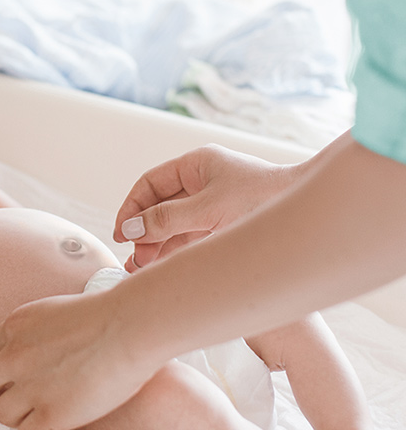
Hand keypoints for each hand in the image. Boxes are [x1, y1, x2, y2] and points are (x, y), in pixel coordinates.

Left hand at [0, 292, 153, 429]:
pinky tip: (56, 420)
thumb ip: (41, 331)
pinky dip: (37, 428)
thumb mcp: (60, 310)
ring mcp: (31, 386)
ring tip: (44, 409)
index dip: (6, 364)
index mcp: (18, 325)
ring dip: (19, 414)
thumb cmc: (111, 314)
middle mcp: (15, 354)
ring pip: (2, 413)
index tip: (21, 372)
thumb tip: (42, 349)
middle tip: (12, 397)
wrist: (131, 325)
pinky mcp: (52, 415)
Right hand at [114, 144, 294, 270]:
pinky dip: (174, 252)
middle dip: (143, 231)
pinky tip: (162, 267)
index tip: (122, 233)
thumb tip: (130, 229)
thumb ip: (167, 220)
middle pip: (158, 206)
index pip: (150, 184)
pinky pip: (189, 237)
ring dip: (156, 245)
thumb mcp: (209, 210)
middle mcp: (202, 182)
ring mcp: (212, 204)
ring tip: (143, 268)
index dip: (131, 207)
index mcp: (196, 165)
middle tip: (135, 257)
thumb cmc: (264, 201)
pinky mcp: (221, 224)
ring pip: (172, 225)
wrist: (311, 216)